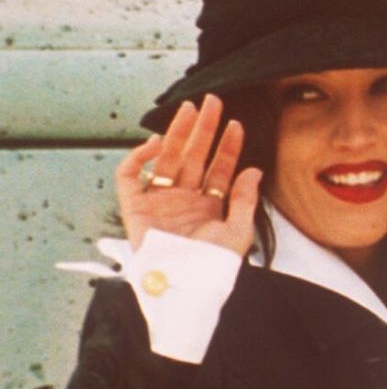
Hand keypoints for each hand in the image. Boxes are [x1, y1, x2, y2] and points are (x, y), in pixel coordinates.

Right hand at [115, 94, 261, 255]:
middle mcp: (183, 200)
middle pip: (193, 156)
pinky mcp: (134, 207)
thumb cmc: (211, 267)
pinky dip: (137, 158)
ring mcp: (159, 201)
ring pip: (166, 158)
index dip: (228, 146)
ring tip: (190, 110)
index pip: (219, 168)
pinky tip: (156, 143)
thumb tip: (255, 169)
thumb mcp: (238, 232)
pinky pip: (129, 176)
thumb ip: (245, 199)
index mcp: (207, 206)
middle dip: (203, 129)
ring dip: (177, 133)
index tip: (237, 125)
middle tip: (213, 102)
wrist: (184, 286)